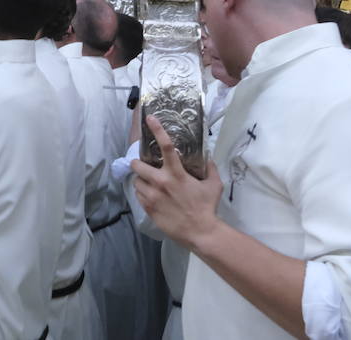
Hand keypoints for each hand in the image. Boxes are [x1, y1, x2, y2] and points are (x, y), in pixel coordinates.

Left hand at [131, 114, 224, 250]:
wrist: (200, 232)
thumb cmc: (207, 207)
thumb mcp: (214, 185)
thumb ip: (210, 169)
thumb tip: (208, 157)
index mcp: (176, 174)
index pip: (166, 147)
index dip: (157, 130)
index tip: (150, 118)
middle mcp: (161, 183)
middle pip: (137, 165)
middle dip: (138, 163)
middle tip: (143, 166)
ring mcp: (153, 196)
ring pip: (136, 182)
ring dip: (141, 180)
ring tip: (148, 183)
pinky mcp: (149, 209)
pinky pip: (138, 196)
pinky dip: (142, 193)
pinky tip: (150, 196)